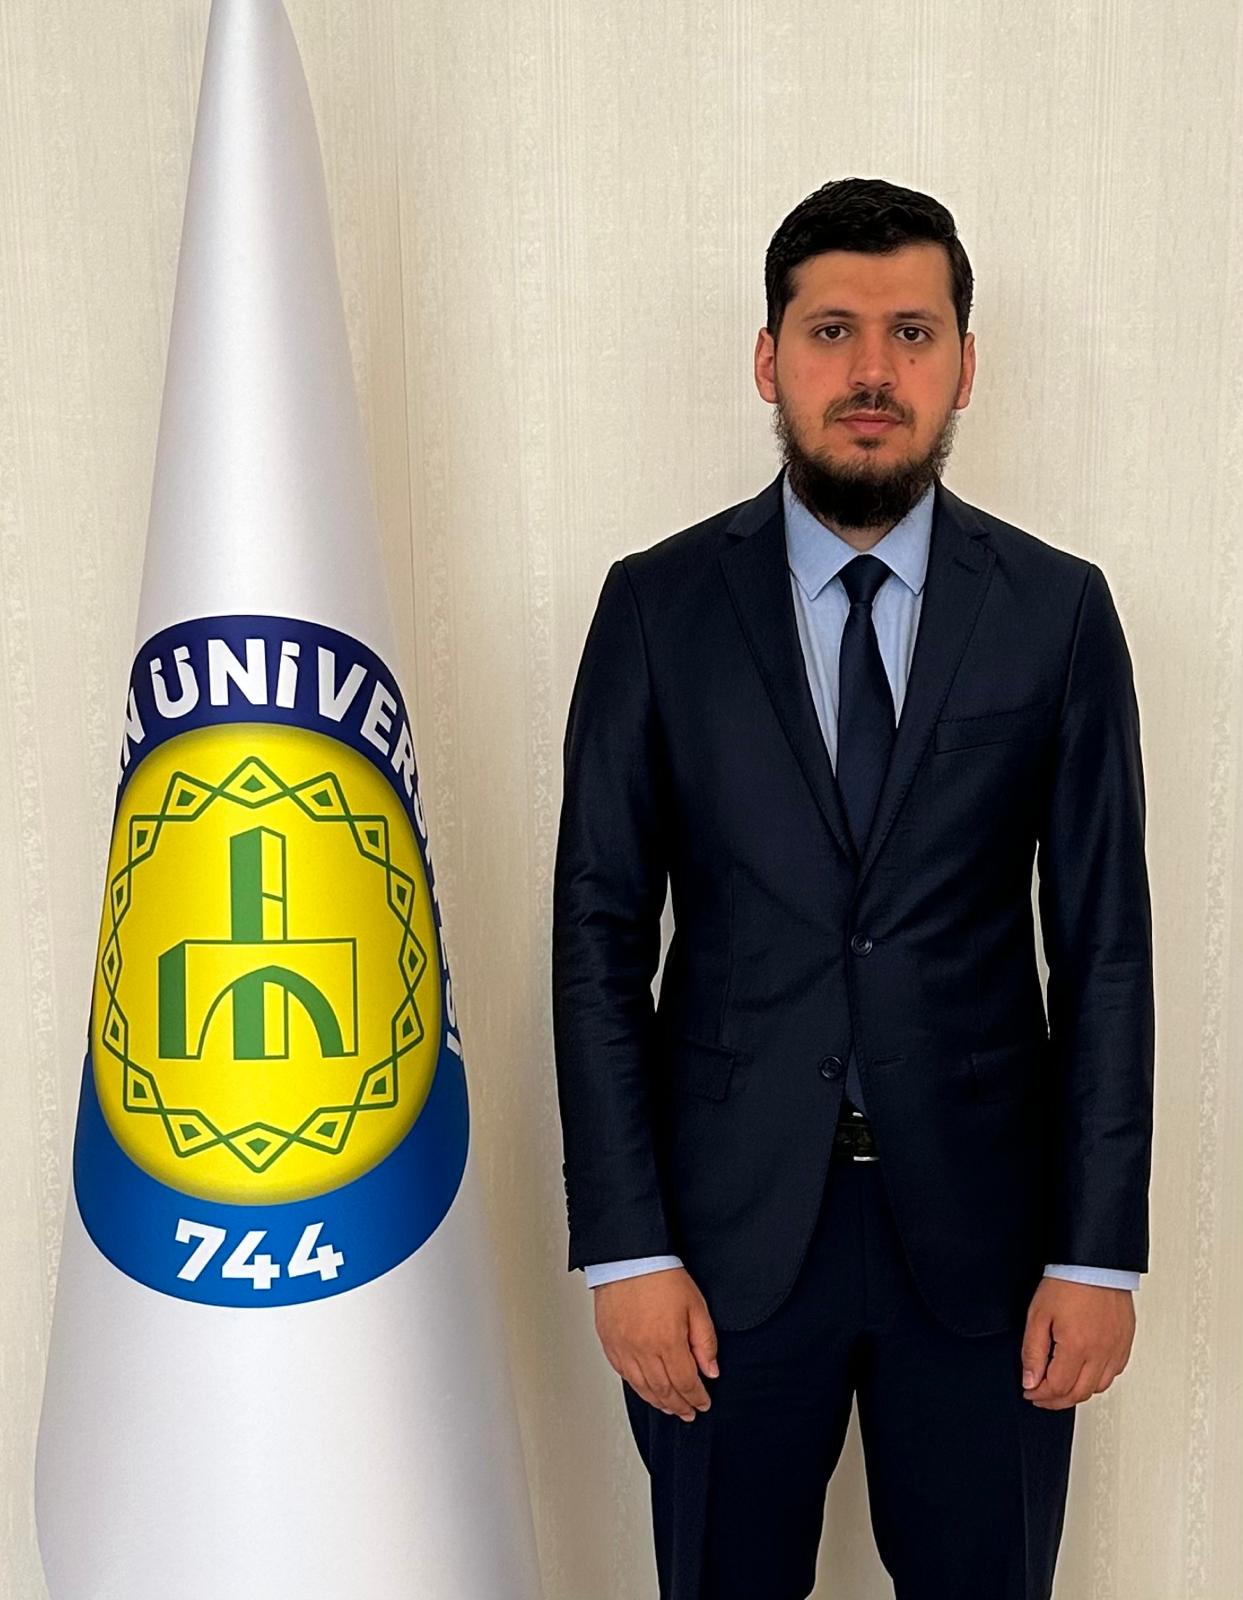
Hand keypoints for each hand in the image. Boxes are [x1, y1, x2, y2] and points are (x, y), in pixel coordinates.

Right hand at [593, 1266, 718, 1420]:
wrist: (628, 1257)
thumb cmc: (661, 1275)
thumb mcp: (695, 1305)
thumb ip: (705, 1341)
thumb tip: (711, 1370)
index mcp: (667, 1342)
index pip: (686, 1382)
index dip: (696, 1397)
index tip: (703, 1404)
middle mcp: (643, 1350)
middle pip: (664, 1390)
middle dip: (679, 1405)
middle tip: (688, 1413)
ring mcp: (623, 1349)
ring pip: (642, 1388)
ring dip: (659, 1402)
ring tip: (670, 1407)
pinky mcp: (609, 1343)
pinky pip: (623, 1374)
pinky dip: (637, 1387)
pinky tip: (646, 1390)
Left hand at [1020, 1276, 1135, 1408]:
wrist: (1094, 1263)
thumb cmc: (1067, 1282)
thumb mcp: (1038, 1315)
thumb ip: (1033, 1352)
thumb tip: (1030, 1381)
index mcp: (1077, 1347)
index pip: (1058, 1387)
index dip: (1040, 1394)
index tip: (1029, 1392)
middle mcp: (1100, 1353)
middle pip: (1078, 1394)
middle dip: (1056, 1401)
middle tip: (1041, 1397)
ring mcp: (1116, 1350)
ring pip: (1098, 1388)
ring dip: (1077, 1393)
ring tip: (1060, 1387)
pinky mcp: (1125, 1343)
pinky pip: (1113, 1374)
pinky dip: (1097, 1380)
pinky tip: (1085, 1373)